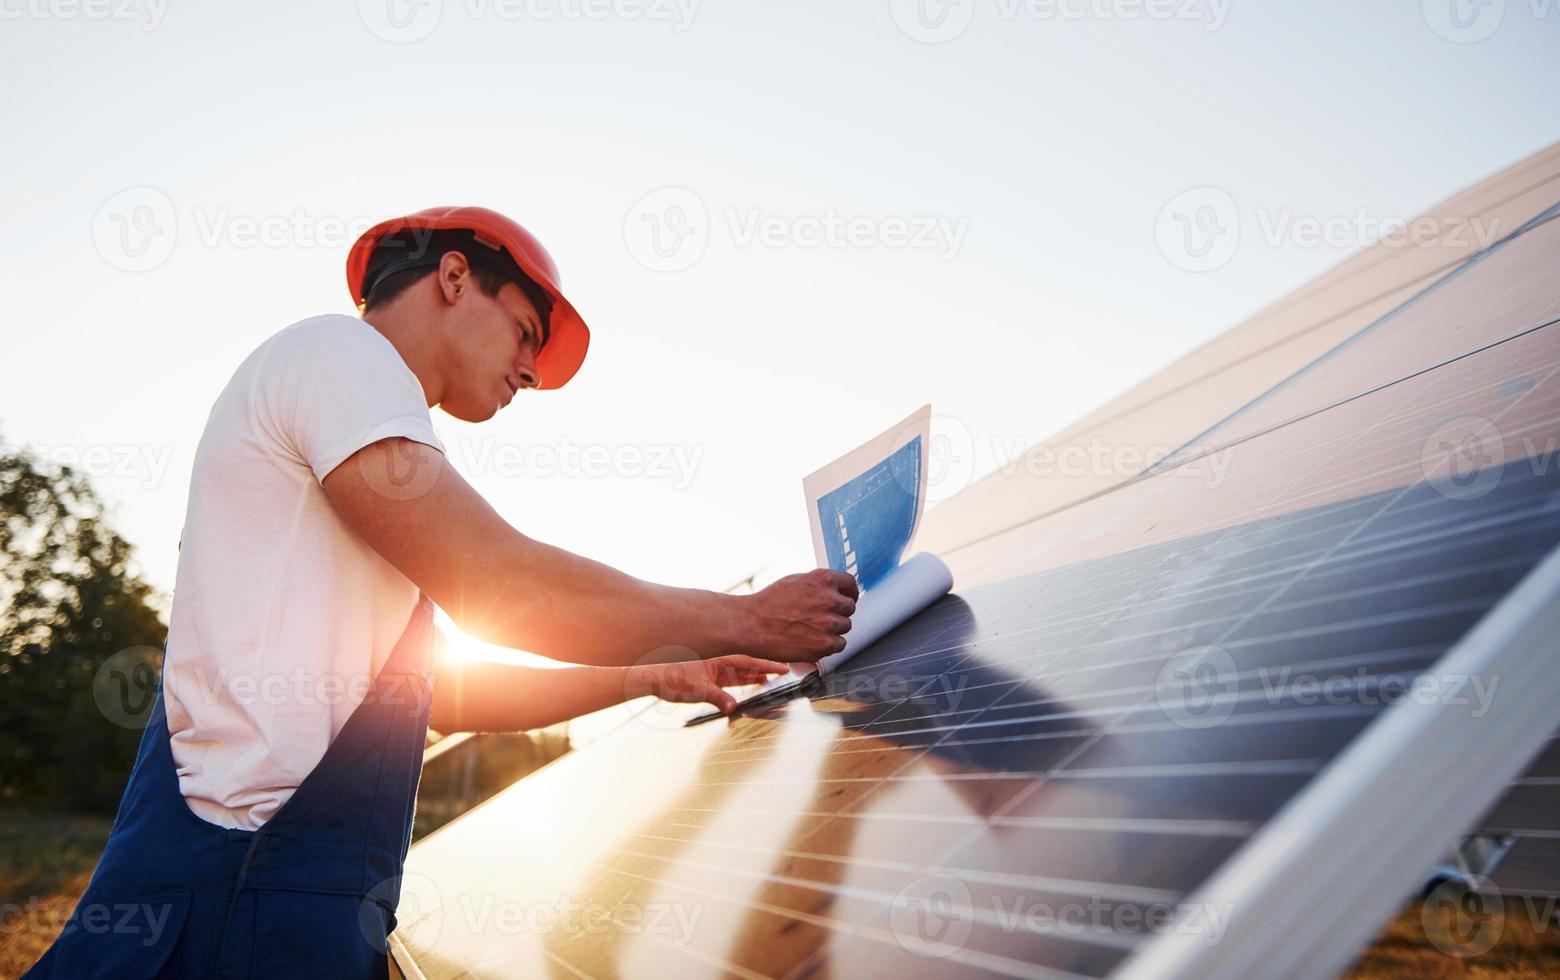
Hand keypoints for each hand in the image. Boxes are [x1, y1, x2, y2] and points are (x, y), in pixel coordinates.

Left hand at [627, 656, 792, 714]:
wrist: (654, 681)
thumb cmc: (672, 679)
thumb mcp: (699, 690)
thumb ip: (719, 699)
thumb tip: (734, 708)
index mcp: (718, 662)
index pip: (748, 662)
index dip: (766, 665)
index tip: (782, 667)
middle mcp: (717, 666)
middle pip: (746, 666)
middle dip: (764, 669)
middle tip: (781, 672)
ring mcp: (712, 675)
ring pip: (738, 675)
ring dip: (752, 677)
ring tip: (767, 681)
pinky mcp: (705, 684)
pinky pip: (728, 684)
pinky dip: (738, 687)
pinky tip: (741, 693)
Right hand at [739, 568, 858, 662]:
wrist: (751, 624)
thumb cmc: (768, 603)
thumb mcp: (795, 581)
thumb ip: (818, 585)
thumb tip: (834, 590)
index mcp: (823, 579)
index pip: (851, 584)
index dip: (849, 593)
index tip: (846, 598)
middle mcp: (830, 599)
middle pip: (849, 607)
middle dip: (838, 612)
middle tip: (820, 617)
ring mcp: (829, 623)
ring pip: (845, 626)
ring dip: (833, 629)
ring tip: (812, 629)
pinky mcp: (825, 644)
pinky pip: (840, 644)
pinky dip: (829, 644)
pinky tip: (812, 640)